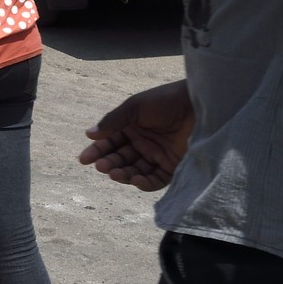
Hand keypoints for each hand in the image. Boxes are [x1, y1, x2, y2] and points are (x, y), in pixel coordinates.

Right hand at [80, 80, 194, 191]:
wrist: (198, 106)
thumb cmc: (164, 101)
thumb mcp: (134, 107)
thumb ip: (113, 122)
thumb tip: (89, 135)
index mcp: (130, 127)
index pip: (110, 142)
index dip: (97, 151)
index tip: (84, 159)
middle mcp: (142, 143)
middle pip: (121, 158)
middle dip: (109, 163)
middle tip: (101, 167)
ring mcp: (157, 155)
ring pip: (135, 170)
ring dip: (123, 174)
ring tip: (114, 174)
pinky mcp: (173, 167)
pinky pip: (155, 179)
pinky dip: (144, 182)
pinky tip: (135, 180)